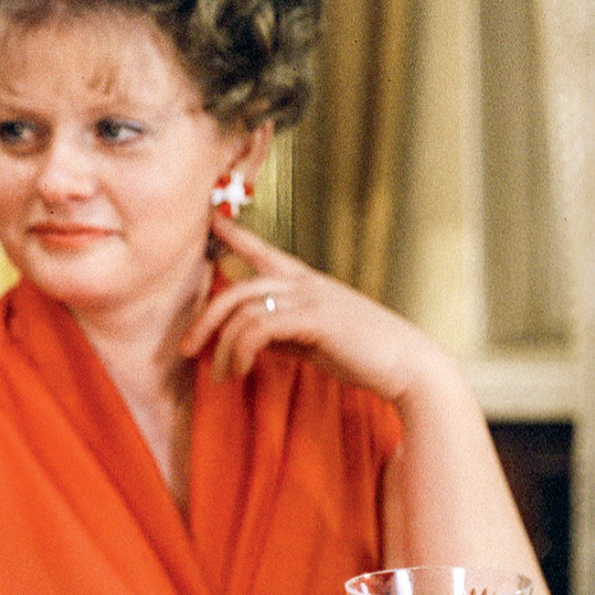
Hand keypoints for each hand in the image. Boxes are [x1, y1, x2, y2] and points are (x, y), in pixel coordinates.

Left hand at [183, 214, 449, 401]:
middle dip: (204, 319)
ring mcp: (310, 298)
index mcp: (305, 282)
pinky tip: (240, 370)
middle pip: (236, 289)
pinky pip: (258, 327)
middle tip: (185, 349)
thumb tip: (252, 339)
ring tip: (220, 374)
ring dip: (222, 347)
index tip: (209, 219)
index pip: (262, 250)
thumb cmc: (363, 355)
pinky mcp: (315, 318)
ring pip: (242, 310)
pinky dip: (241, 350)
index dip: (234, 234)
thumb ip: (283, 332)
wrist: (409, 367)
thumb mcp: (314, 339)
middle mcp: (304, 283)